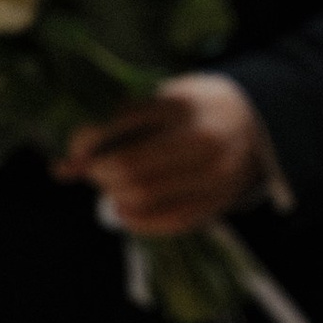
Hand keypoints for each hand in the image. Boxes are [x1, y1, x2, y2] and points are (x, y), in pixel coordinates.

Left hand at [56, 74, 265, 236]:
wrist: (258, 123)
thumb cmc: (196, 109)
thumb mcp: (161, 101)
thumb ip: (116, 127)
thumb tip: (64, 168)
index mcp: (181, 105)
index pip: (119, 124)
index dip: (87, 141)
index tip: (76, 149)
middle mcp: (200, 139)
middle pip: (127, 167)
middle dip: (99, 173)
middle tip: (95, 170)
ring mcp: (213, 173)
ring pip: (143, 196)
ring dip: (114, 196)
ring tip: (112, 187)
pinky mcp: (218, 200)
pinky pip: (167, 221)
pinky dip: (136, 220)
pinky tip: (125, 210)